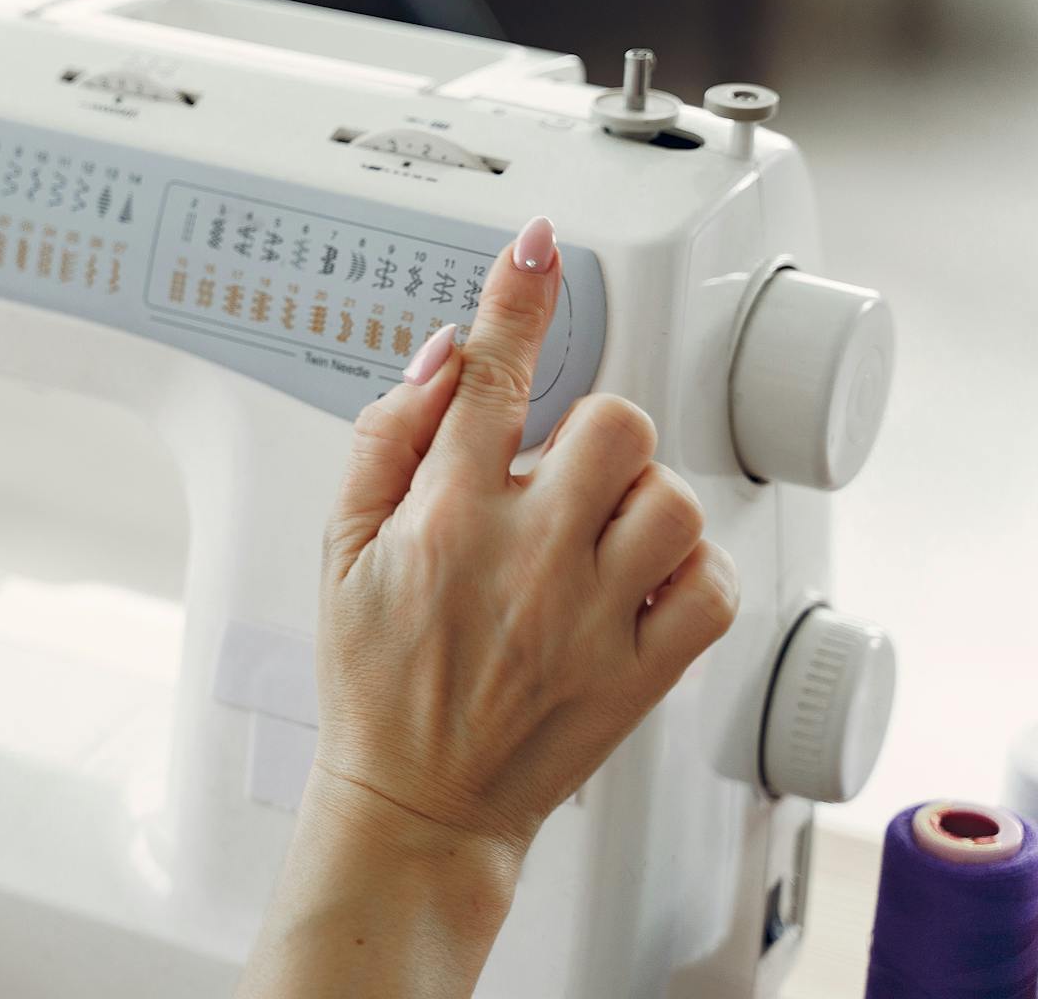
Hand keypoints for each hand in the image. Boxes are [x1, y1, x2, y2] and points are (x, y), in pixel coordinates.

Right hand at [240, 216, 738, 997]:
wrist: (417, 801)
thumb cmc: (376, 682)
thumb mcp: (338, 551)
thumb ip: (385, 442)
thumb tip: (443, 362)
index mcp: (445, 519)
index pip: (492, 378)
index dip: (517, 298)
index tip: (538, 248)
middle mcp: (527, 558)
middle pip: (614, 423)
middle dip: (590, 432)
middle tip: (559, 477)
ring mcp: (593, 617)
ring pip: (670, 499)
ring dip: (638, 503)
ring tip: (594, 539)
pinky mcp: (644, 672)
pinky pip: (711, 583)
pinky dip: (688, 572)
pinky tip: (637, 585)